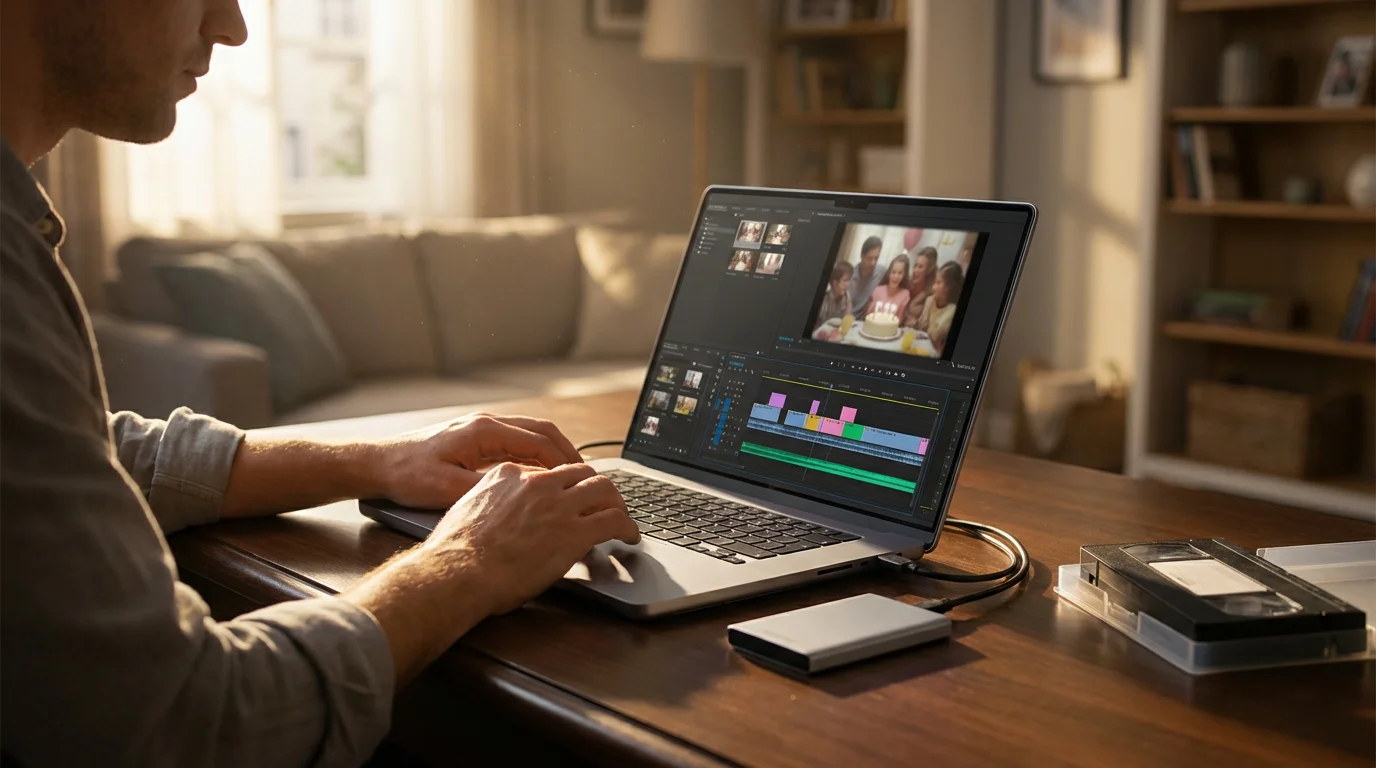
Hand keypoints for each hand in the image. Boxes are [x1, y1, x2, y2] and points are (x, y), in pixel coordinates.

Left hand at [372, 413, 581, 508]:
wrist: (377, 465)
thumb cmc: (408, 474)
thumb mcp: (451, 488)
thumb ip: (494, 487)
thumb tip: (531, 489)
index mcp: (484, 431)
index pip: (539, 441)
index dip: (564, 461)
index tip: (582, 479)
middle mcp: (486, 424)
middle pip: (541, 432)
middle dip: (567, 453)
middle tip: (586, 476)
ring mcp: (480, 429)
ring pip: (529, 436)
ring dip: (552, 454)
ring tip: (570, 477)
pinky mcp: (474, 439)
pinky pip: (514, 444)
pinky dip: (534, 457)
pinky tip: (539, 477)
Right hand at [422, 462, 638, 613]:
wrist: (457, 572)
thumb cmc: (455, 553)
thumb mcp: (469, 512)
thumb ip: (491, 505)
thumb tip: (499, 518)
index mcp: (509, 474)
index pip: (548, 471)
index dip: (564, 485)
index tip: (569, 496)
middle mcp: (537, 482)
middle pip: (581, 472)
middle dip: (595, 487)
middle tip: (603, 503)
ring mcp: (558, 504)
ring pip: (604, 489)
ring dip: (617, 503)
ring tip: (623, 518)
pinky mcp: (575, 531)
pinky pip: (615, 521)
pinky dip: (629, 528)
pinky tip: (631, 538)